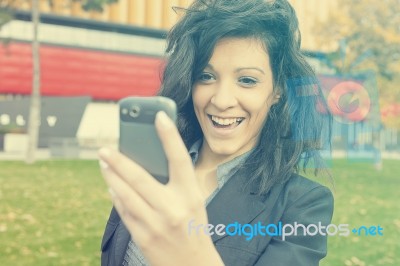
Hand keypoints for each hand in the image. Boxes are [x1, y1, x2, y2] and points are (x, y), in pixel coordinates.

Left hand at [98, 111, 223, 265]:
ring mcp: (156, 224)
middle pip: (140, 177)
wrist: (193, 264)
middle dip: (119, 161)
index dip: (169, 135)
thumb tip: (148, 162)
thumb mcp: (194, 201)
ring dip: (111, 177)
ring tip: (103, 163)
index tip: (158, 116)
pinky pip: (124, 212)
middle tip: (105, 149)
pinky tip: (111, 188)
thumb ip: (177, 183)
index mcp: (191, 195)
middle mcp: (173, 208)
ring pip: (125, 194)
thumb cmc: (194, 228)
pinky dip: (115, 197)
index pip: (180, 159)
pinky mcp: (143, 237)